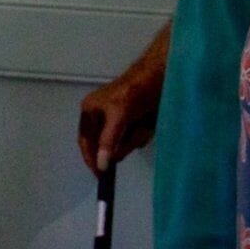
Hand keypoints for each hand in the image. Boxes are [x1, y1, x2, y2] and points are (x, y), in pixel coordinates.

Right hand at [75, 60, 160, 174]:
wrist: (162, 73)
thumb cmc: (135, 91)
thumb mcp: (119, 115)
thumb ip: (108, 140)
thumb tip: (101, 165)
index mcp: (90, 111)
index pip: (86, 142)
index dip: (92, 159)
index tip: (102, 175)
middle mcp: (102, 116)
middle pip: (109, 145)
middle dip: (124, 141)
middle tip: (135, 131)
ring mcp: (120, 119)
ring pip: (126, 143)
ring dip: (137, 135)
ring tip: (145, 120)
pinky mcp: (136, 120)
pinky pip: (139, 137)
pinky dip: (145, 131)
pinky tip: (150, 118)